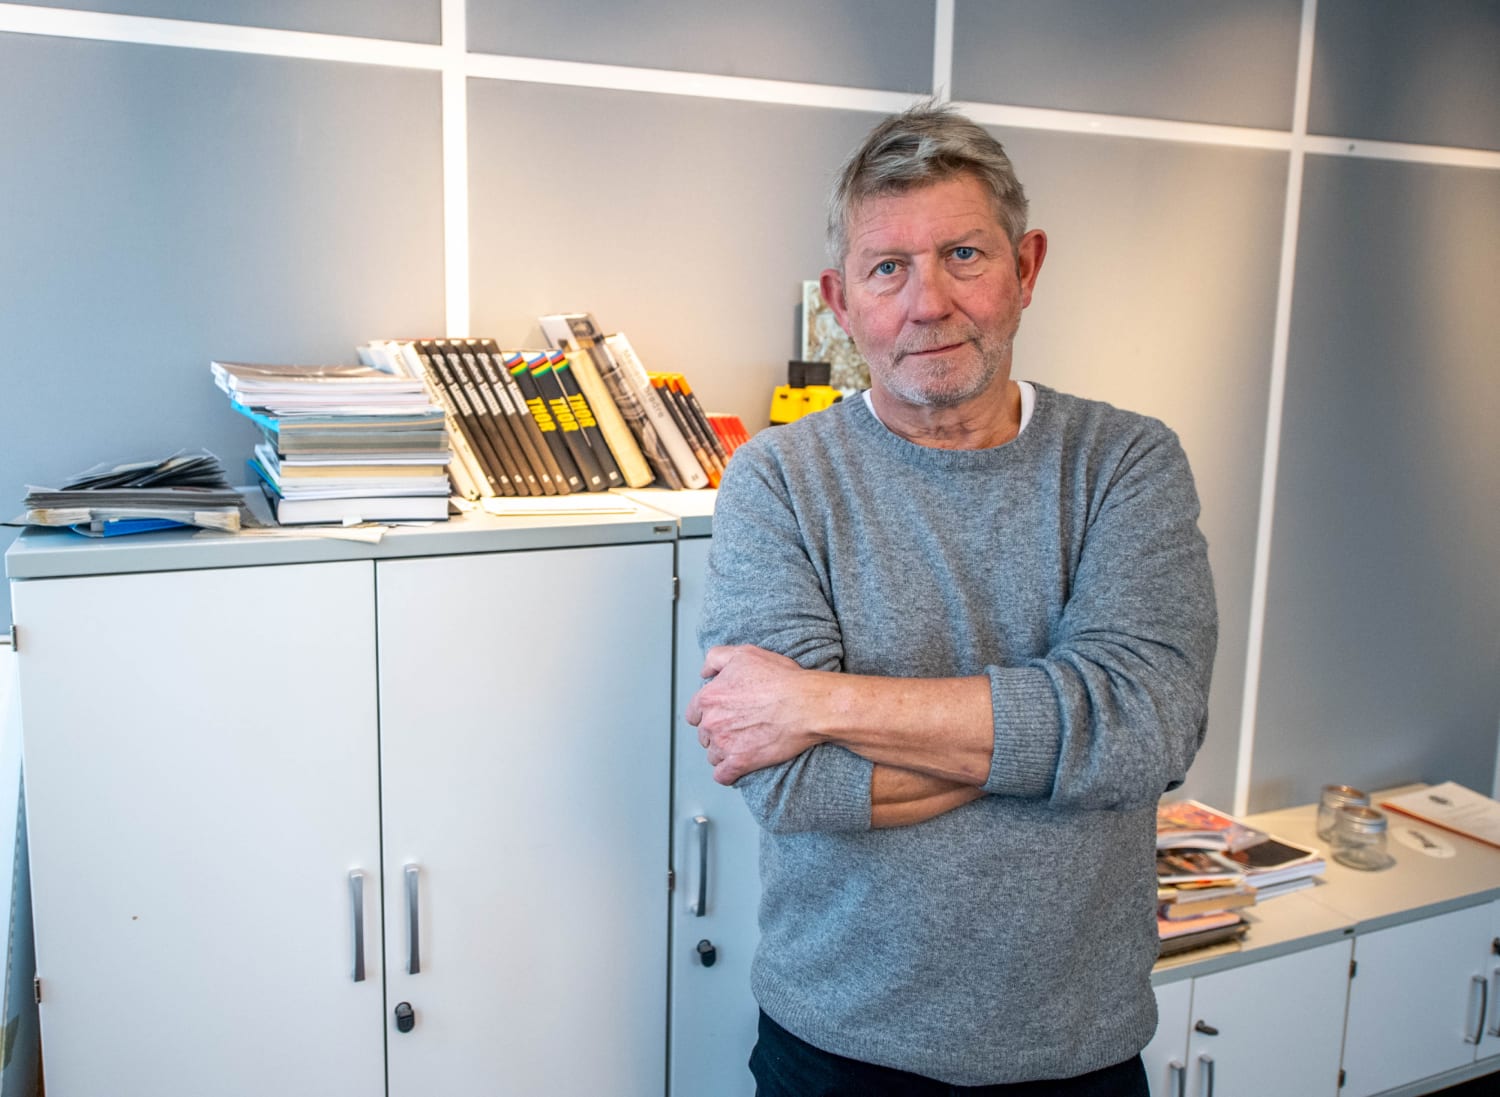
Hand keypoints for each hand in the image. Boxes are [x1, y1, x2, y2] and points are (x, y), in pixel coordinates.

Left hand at [685, 645, 822, 784]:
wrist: (805, 704)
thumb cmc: (780, 679)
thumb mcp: (745, 654)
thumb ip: (716, 658)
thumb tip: (704, 672)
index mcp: (709, 697)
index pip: (693, 713)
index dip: (706, 714)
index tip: (720, 714)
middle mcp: (711, 722)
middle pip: (704, 735)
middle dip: (717, 732)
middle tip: (737, 727)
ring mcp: (724, 744)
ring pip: (713, 755)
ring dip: (723, 752)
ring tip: (742, 745)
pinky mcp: (739, 762)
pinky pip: (722, 775)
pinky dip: (728, 773)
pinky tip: (737, 767)